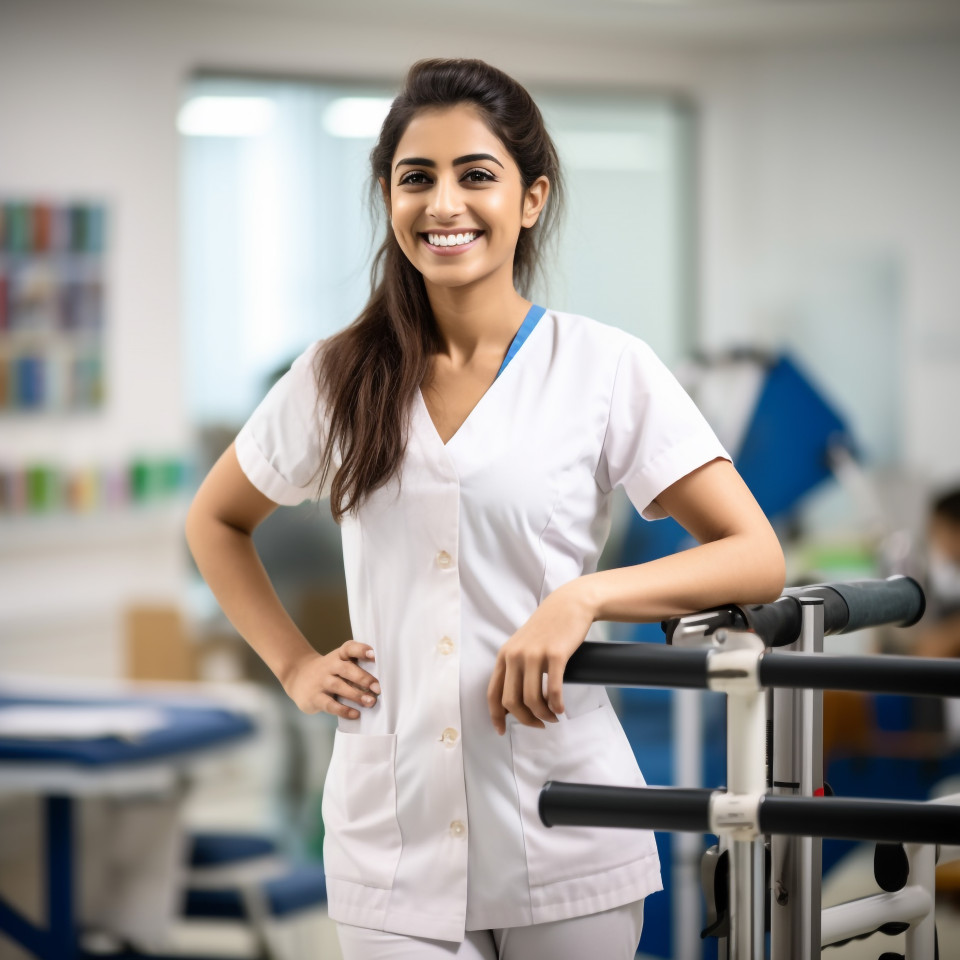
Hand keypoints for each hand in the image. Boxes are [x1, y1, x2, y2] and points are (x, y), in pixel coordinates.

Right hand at [282, 640, 379, 717]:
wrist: (298, 676)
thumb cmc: (329, 671)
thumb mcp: (339, 663)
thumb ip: (357, 668)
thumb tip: (380, 683)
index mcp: (339, 656)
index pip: (349, 648)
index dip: (361, 650)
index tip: (374, 654)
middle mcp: (329, 666)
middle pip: (347, 669)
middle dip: (364, 678)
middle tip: (378, 688)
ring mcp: (321, 681)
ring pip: (339, 687)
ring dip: (356, 695)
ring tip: (371, 702)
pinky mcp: (315, 698)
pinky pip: (330, 704)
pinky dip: (343, 710)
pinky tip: (356, 714)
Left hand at [487, 582, 594, 734]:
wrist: (569, 605)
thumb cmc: (547, 628)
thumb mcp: (522, 645)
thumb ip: (514, 668)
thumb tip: (511, 702)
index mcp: (504, 655)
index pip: (493, 694)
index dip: (496, 717)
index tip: (502, 731)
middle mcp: (515, 656)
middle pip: (512, 702)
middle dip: (525, 720)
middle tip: (539, 724)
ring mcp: (535, 655)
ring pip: (532, 699)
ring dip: (543, 715)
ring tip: (553, 717)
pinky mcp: (556, 655)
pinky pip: (553, 690)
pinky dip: (557, 705)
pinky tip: (561, 709)